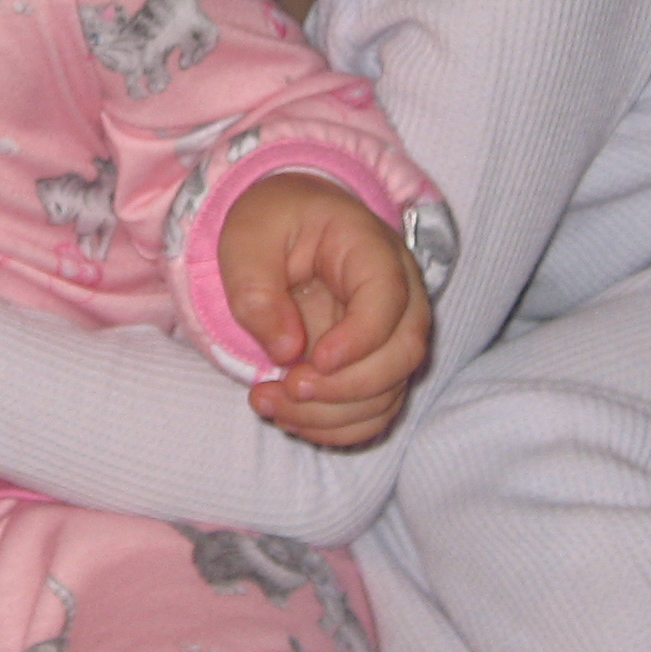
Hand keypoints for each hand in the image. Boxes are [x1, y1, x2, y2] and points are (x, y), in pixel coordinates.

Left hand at [217, 172, 429, 446]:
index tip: (312, 361)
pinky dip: (334, 427)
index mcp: (370, 249)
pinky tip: (287, 416)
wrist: (285, 226)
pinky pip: (374, 411)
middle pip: (404, 353)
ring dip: (330, 414)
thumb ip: (258, 290)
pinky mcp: (375, 366)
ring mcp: (391, 334)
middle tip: (286, 387)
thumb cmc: (271, 224)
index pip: (388, 299)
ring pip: (389, 391)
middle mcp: (397, 293)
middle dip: (346, 387)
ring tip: (267, 401)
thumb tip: (286, 350)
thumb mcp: (247, 238)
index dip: (359, 339)